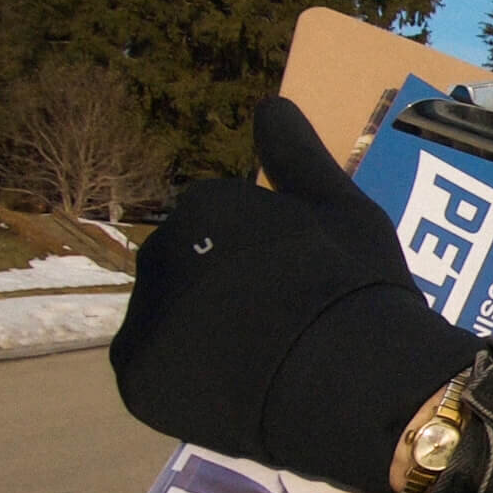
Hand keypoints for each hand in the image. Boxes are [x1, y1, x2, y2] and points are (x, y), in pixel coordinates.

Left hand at [111, 97, 478, 492]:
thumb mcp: (342, 204)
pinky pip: (155, 376)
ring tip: (261, 364)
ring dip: (201, 336)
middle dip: (224, 293)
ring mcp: (144, 315)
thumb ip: (296, 154)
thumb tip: (268, 102)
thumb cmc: (355, 286)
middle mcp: (161, 249)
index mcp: (206, 204)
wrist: (351, 377)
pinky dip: (184, 383)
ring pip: (169, 322)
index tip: (301, 284)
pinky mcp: (137, 377)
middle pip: (188, 271)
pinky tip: (233, 389)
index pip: (221, 229)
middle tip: (283, 327)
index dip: (264, 259)